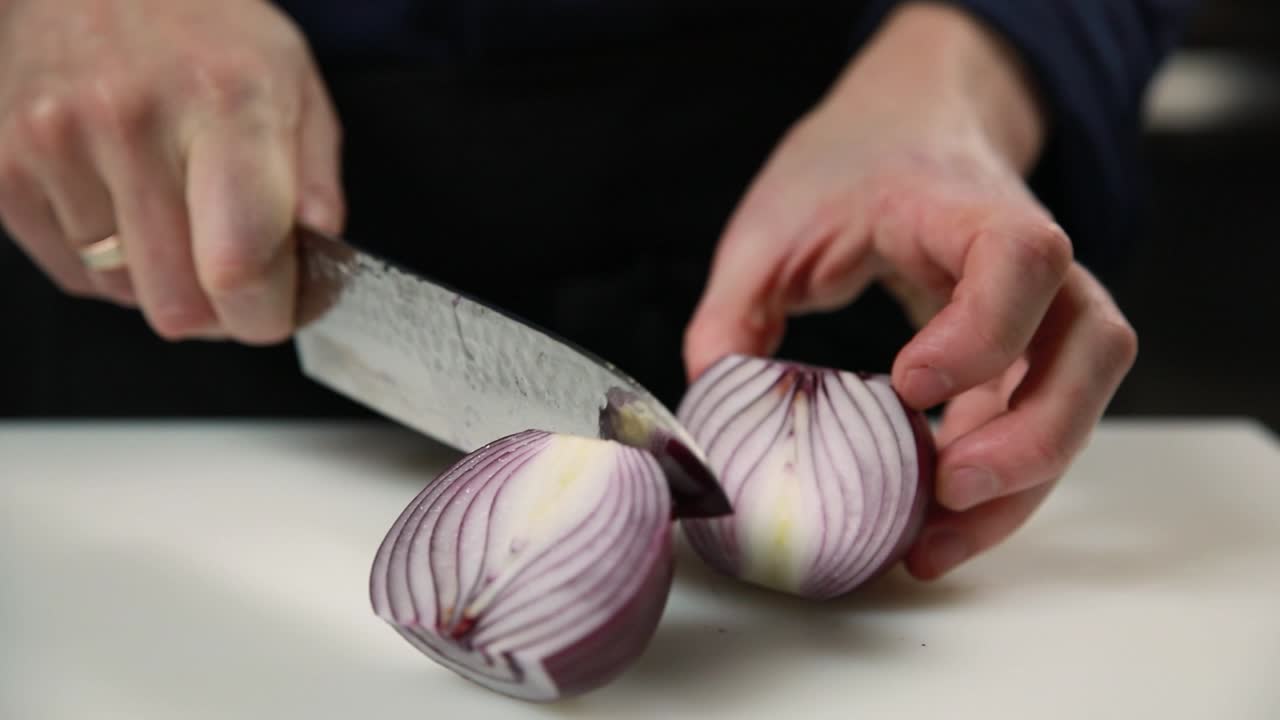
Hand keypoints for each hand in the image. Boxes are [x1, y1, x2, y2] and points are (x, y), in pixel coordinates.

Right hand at [0, 0, 343, 342]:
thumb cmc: (205, 31)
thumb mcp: (293, 84)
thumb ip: (315, 185)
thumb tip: (315, 268)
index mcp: (222, 101)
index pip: (239, 265)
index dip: (268, 314)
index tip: (279, 308)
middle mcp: (129, 120)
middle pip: (179, 306)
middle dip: (221, 311)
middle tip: (236, 273)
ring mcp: (53, 143)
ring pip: (127, 296)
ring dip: (163, 281)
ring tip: (177, 215)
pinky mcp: (4, 170)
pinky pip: (74, 276)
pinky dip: (111, 263)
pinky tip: (128, 206)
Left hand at [683, 3, 1137, 578]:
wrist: (910, 124)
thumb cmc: (847, 167)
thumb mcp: (770, 227)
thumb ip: (733, 314)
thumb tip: (716, 414)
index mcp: (964, 205)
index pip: (1019, 256)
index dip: (982, 329)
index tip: (911, 385)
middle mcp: (1033, 260)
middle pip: (1092, 345)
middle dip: (1032, 437)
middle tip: (948, 491)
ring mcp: (1042, 310)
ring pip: (1081, 399)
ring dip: (1023, 482)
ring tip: (937, 543)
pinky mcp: (1027, 356)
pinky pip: (1038, 424)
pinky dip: (1002, 486)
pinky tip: (936, 527)